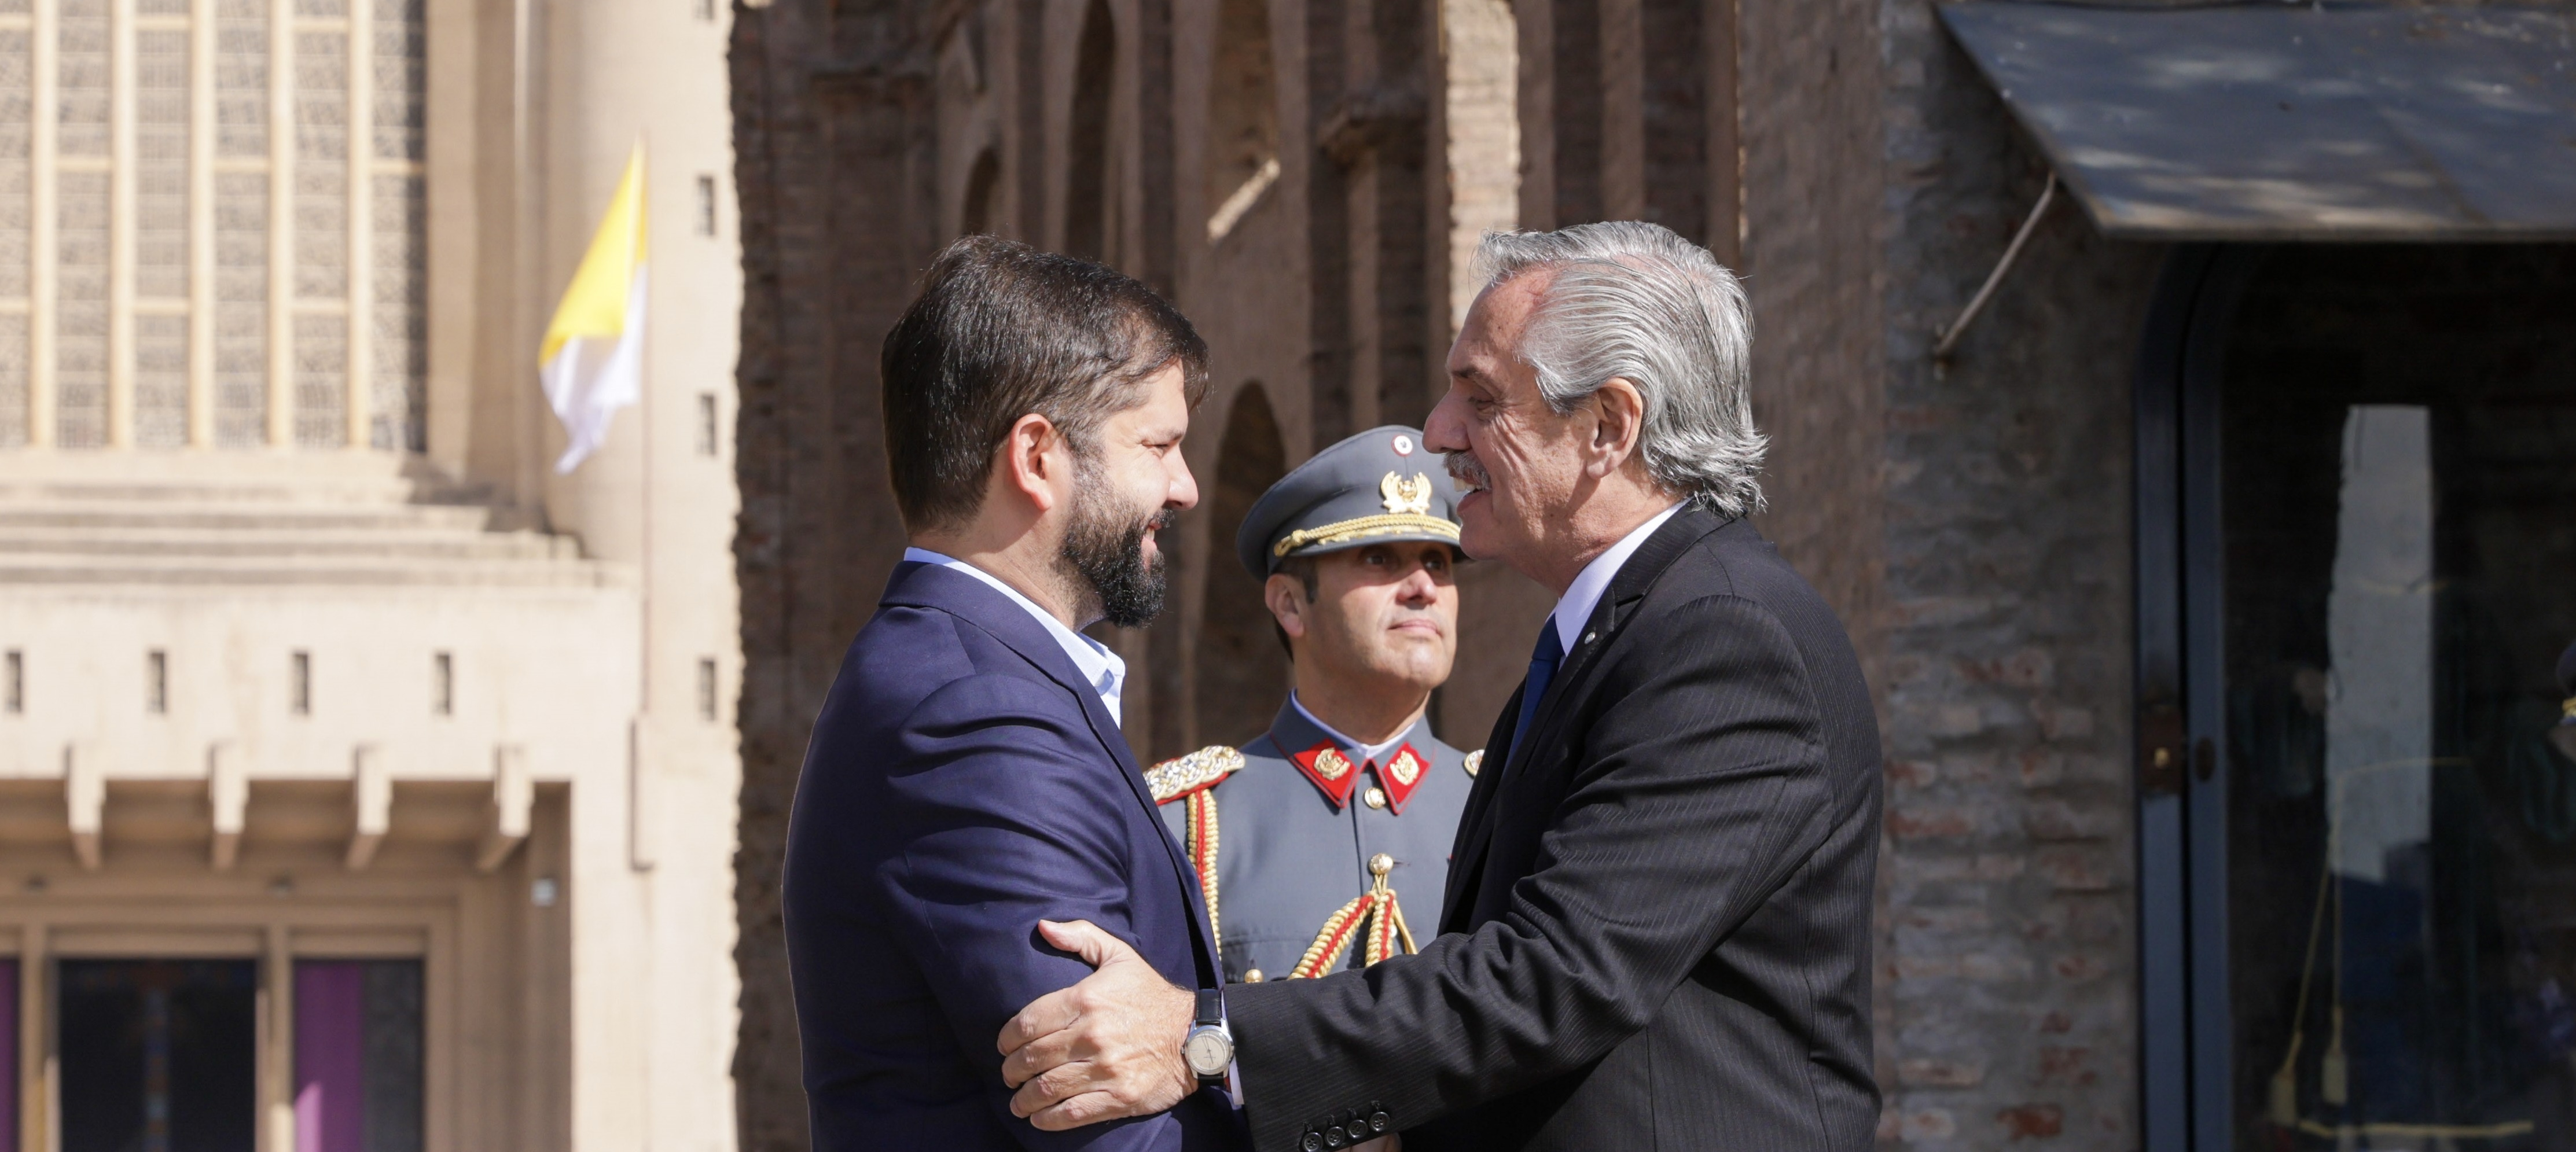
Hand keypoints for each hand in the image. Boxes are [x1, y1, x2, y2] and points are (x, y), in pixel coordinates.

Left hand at [997, 919, 1198, 1129]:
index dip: (1007, 1039)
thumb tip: (1043, 926)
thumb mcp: (1120, 956)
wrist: (1197, 1035)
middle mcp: (1092, 1035)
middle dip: (1011, 1070)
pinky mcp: (1119, 1096)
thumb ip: (1081, 937)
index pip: (1028, 1022)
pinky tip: (1039, 1118)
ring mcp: (1106, 1069)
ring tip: (1018, 1102)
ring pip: (1047, 1088)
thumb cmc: (1152, 995)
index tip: (1003, 1046)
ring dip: (1024, 1099)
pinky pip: (1072, 1113)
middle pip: (1032, 1058)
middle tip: (1008, 1075)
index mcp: (1086, 999)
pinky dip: (1049, 1119)